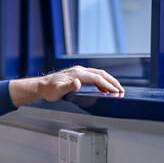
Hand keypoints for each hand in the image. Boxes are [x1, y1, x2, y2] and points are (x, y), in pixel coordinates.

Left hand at [9, 66, 123, 106]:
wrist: (42, 86)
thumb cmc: (49, 90)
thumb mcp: (58, 91)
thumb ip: (69, 87)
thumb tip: (78, 83)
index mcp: (77, 73)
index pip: (97, 78)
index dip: (108, 85)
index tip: (117, 92)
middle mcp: (80, 70)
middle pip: (101, 74)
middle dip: (113, 82)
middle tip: (121, 90)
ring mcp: (79, 71)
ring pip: (99, 74)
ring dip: (109, 81)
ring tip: (116, 89)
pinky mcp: (78, 74)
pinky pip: (94, 76)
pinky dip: (101, 81)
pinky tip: (103, 87)